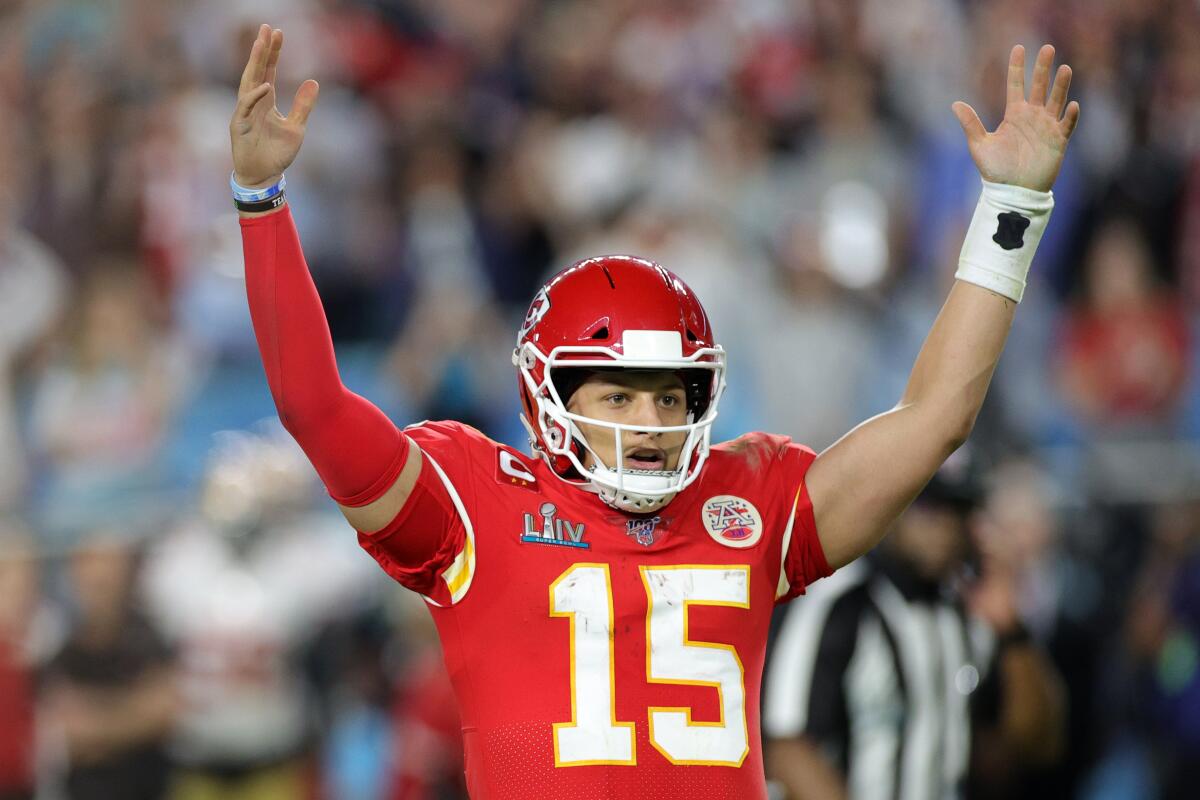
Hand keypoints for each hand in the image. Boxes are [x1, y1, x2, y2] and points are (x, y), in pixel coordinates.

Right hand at [229, 24, 319, 188]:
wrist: (264, 176)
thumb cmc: (277, 153)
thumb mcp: (296, 127)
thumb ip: (303, 105)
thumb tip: (314, 81)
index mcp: (266, 101)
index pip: (268, 71)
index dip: (272, 53)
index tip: (277, 33)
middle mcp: (253, 102)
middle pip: (257, 71)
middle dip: (262, 50)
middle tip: (267, 29)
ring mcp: (244, 112)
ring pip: (248, 82)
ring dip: (254, 63)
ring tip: (261, 44)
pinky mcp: (239, 126)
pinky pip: (246, 106)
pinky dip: (255, 96)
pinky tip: (265, 84)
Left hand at [953, 45, 1079, 192]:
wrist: (1013, 192)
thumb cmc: (995, 171)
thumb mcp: (979, 146)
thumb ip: (970, 124)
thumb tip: (955, 104)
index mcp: (1014, 115)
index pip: (1016, 85)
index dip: (1017, 67)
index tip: (1018, 48)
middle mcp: (1032, 117)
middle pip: (1039, 87)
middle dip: (1043, 68)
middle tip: (1047, 48)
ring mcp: (1047, 127)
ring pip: (1056, 100)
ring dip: (1060, 85)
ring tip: (1064, 68)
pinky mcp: (1058, 141)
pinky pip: (1067, 124)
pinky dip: (1070, 115)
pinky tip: (1072, 105)